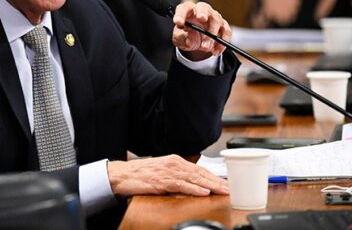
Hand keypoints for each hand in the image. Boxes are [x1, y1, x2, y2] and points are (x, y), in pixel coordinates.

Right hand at [107, 154, 229, 197]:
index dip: (214, 177)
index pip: (199, 169)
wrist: (121, 175)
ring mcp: (167, 172)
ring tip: (222, 191)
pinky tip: (203, 192)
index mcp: (175, 160)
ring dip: (209, 186)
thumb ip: (178, 176)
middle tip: (230, 189)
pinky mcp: (161, 181)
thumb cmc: (140, 174)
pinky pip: (180, 185)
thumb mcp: (162, 172)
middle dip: (216, 182)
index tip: (226, 184)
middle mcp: (173, 163)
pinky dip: (193, 189)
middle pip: (200, 173)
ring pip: (193, 179)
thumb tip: (194, 185)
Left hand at [172, 1, 230, 60]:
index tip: (178, 23)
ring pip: (216, 21)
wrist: (196, 41)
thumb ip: (181, 37)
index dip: (181, 14)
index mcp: (187, 10)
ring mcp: (214, 16)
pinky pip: (226, 32)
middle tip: (201, 19)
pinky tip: (215, 51)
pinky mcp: (223, 25)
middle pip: (203, 7)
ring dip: (211, 35)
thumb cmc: (185, 35)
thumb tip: (189, 39)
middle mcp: (201, 10)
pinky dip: (221, 43)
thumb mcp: (179, 38)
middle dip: (203, 13)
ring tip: (205, 47)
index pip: (184, 8)